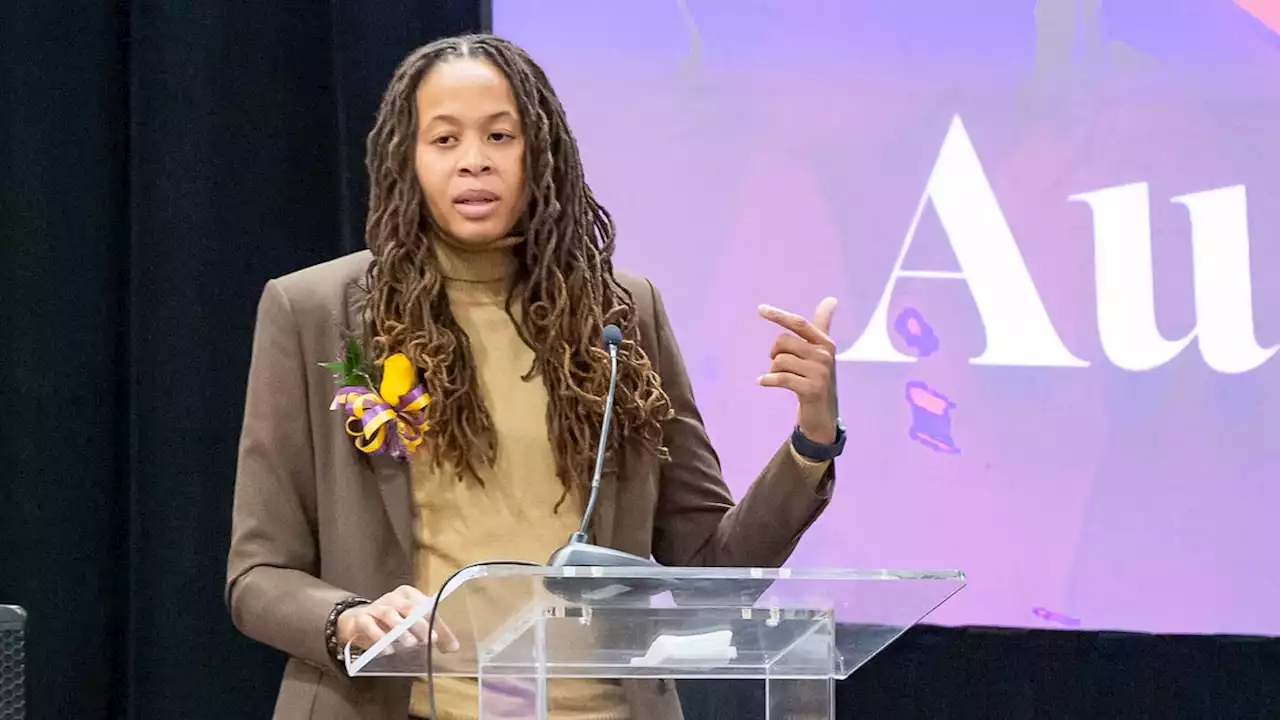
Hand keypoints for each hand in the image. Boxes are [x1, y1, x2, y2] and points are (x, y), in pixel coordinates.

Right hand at [336, 585, 459, 652]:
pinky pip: (369, 625)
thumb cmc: (391, 623)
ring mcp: (376, 606)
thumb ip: (432, 634)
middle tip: (431, 640)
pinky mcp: (361, 618)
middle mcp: (394, 598)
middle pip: (409, 608)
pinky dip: (379, 637)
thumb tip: (453, 647)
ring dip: (401, 629)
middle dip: (421, 624)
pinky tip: (388, 650)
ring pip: (389, 614)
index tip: (443, 641)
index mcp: (410, 595)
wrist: (357, 621)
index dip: (437, 624)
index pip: (427, 607)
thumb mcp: (412, 626)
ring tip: (410, 643)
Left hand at [758, 298, 838, 443]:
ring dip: (773, 370)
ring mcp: (820, 372)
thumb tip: (831, 299)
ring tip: (779, 377)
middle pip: (783, 341)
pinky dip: (767, 380)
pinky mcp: (812, 389)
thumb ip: (822, 326)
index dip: (779, 315)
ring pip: (779, 360)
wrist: (822, 415)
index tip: (760, 309)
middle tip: (777, 364)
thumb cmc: (816, 378)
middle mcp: (825, 354)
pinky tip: (763, 382)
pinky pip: (780, 378)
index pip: (798, 323)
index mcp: (825, 342)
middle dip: (773, 353)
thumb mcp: (819, 352)